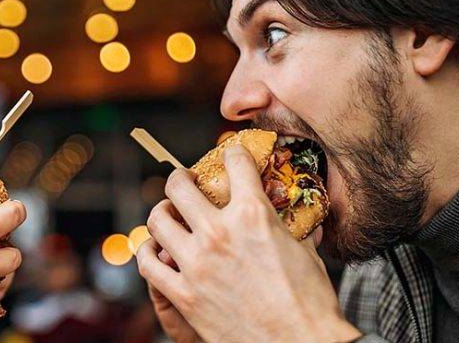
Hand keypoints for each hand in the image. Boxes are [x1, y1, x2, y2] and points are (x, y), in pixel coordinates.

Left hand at [137, 145, 359, 342]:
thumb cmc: (310, 305)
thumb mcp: (307, 256)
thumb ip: (297, 233)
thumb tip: (306, 223)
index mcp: (254, 214)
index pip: (235, 163)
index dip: (232, 154)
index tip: (229, 155)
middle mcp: (219, 231)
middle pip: (179, 185)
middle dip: (180, 178)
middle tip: (184, 181)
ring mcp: (197, 263)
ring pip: (157, 220)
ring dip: (161, 213)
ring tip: (168, 214)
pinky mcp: (184, 294)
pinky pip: (148, 265)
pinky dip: (147, 254)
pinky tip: (154, 251)